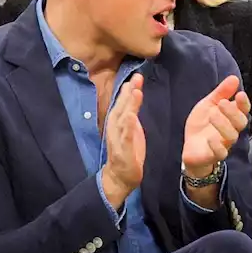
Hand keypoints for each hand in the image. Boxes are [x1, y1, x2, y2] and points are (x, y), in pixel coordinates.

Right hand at [100, 73, 145, 208]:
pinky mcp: (123, 151)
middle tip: (136, 77)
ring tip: (135, 92)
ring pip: (122, 119)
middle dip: (128, 93)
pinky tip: (131, 116)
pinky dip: (128, 126)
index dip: (128, 89)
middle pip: (121, 107)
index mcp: (117, 122)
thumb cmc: (127, 151)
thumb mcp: (130, 127)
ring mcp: (118, 139)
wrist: (120, 176)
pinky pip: (125, 137)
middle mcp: (115, 128)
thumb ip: (131, 111)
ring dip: (128, 105)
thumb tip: (134, 92)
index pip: (122, 103)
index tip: (136, 76)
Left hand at [182, 75, 250, 176]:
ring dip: (223, 125)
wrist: (191, 148)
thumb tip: (234, 78)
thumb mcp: (208, 105)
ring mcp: (224, 144)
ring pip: (232, 137)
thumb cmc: (202, 126)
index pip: (244, 110)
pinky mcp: (214, 155)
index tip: (240, 94)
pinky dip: (217, 145)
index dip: (244, 103)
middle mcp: (230, 131)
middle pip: (240, 123)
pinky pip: (221, 153)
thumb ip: (221, 93)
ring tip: (213, 115)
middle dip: (233, 112)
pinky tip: (210, 138)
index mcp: (231, 118)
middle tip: (222, 103)